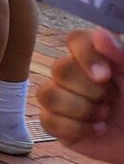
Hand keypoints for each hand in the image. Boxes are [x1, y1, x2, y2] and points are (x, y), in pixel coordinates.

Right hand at [37, 28, 123, 163]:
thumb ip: (120, 55)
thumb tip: (99, 33)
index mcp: (96, 58)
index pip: (76, 40)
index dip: (86, 57)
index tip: (105, 77)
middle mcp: (75, 74)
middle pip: (59, 69)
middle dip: (90, 90)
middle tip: (111, 100)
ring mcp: (62, 98)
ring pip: (47, 94)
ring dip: (82, 110)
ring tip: (104, 116)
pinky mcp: (56, 123)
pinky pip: (48, 120)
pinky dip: (77, 128)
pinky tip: (97, 130)